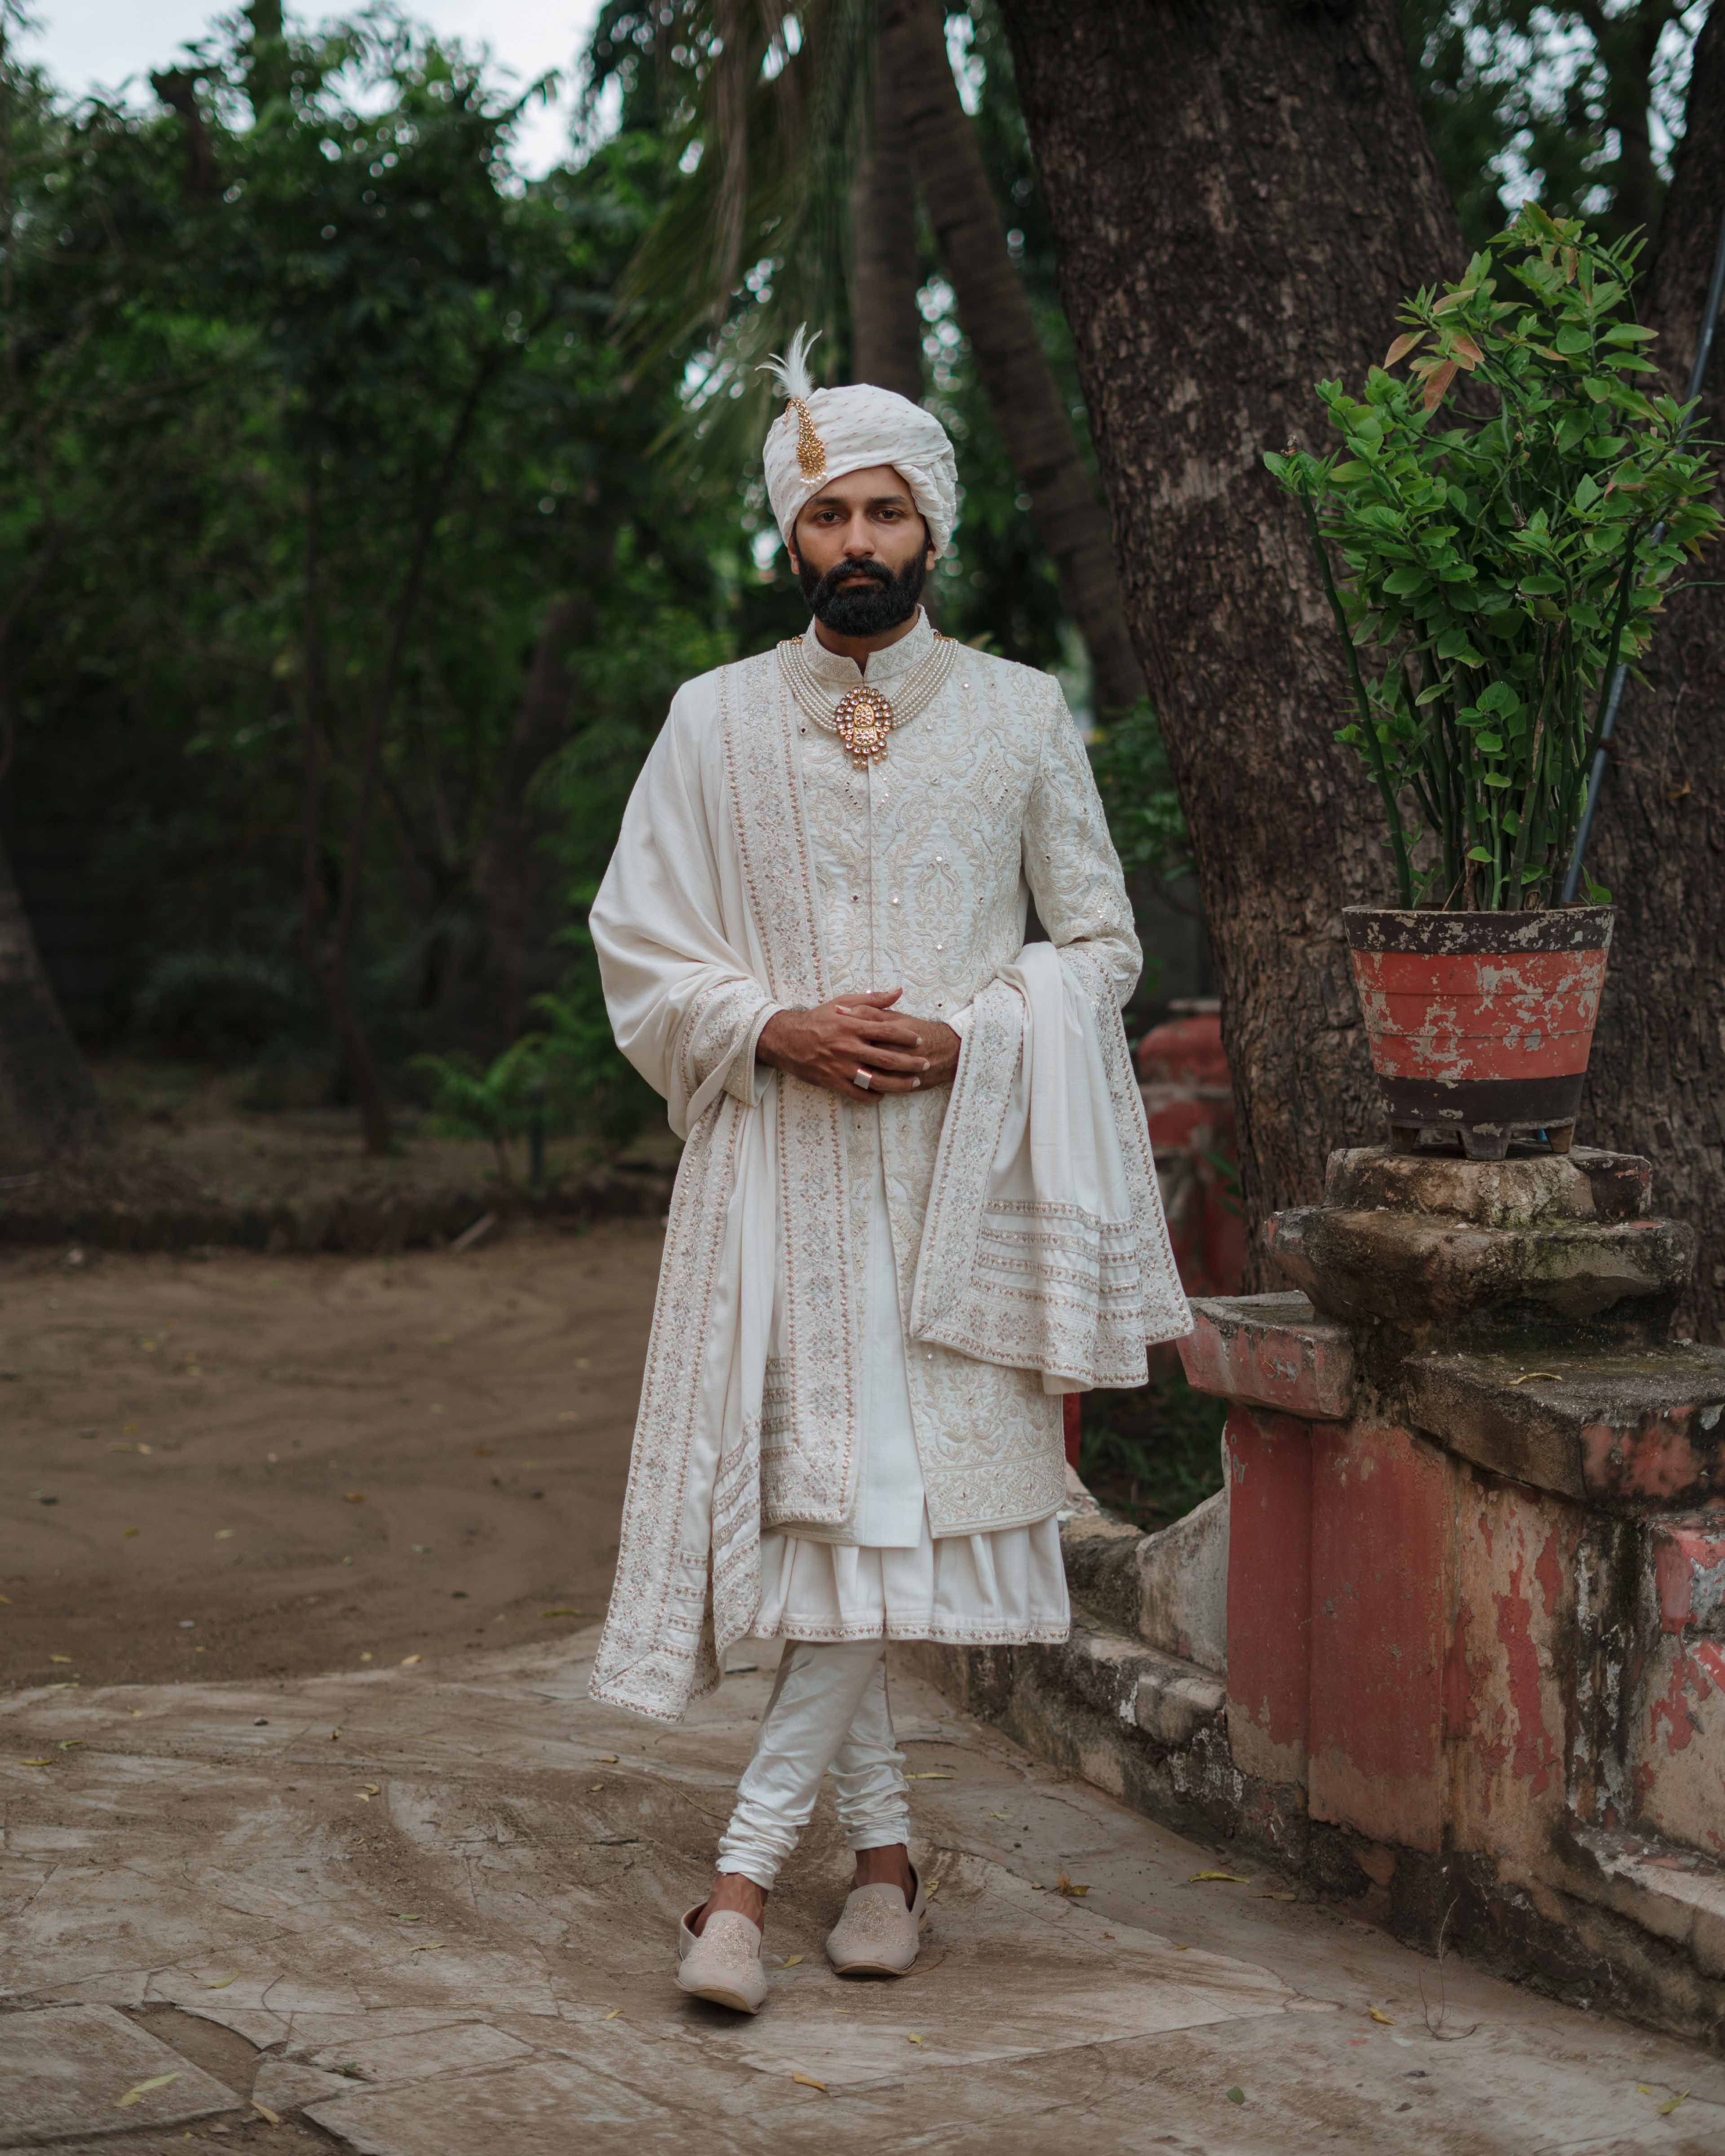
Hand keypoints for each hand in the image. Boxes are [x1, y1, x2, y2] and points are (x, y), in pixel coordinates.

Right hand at [757, 988, 961, 1099]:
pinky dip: (873, 1096)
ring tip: (913, 1083)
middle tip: (925, 1064)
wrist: (786, 1039)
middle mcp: (848, 1047)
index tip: (919, 1041)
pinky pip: (857, 1093)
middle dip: (910, 1063)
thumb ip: (872, 1000)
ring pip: (876, 1080)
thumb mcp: (843, 1003)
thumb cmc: (817, 1019)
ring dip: (898, 1084)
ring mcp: (840, 1066)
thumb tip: (898, 992)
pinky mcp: (832, 1081)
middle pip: (887, 1058)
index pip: (887, 1031)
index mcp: (852, 1026)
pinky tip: (883, 1095)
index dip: (906, 1037)